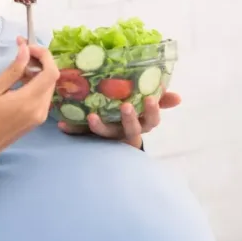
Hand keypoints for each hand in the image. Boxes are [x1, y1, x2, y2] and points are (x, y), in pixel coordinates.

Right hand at [0, 37, 59, 198]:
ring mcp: (40, 116)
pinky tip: (20, 81)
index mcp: (29, 101)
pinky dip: (35, 84)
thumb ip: (13, 70)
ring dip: (38, 72)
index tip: (28, 46)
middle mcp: (40, 109)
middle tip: (21, 51)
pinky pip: (42, 96)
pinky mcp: (37, 120)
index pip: (51, 72)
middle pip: (51, 78)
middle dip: (40, 61)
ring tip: (18, 66)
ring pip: (48, 87)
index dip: (44, 55)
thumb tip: (26, 50)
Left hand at [58, 91, 181, 148]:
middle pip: (131, 130)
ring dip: (100, 127)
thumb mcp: (145, 108)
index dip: (152, 111)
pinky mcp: (92, 140)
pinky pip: (81, 137)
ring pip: (107, 136)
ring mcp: (109, 139)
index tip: (149, 98)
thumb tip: (178, 98)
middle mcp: (126, 133)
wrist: (110, 142)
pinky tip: (62, 125)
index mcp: (141, 124)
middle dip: (129, 119)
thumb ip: (160, 100)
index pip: (152, 120)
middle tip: (125, 106)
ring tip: (92, 116)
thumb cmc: (130, 116)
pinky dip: (73, 130)